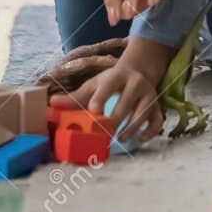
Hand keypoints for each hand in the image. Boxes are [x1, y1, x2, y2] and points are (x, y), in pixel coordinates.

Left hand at [52, 47, 168, 143]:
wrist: (138, 71)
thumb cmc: (111, 82)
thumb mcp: (94, 85)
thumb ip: (75, 97)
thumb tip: (52, 103)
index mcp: (117, 76)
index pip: (109, 86)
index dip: (101, 98)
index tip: (93, 112)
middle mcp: (136, 84)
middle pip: (127, 103)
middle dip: (115, 120)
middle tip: (103, 134)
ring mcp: (149, 95)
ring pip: (144, 113)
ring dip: (132, 128)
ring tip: (120, 139)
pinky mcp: (158, 107)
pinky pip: (157, 121)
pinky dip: (150, 132)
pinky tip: (138, 139)